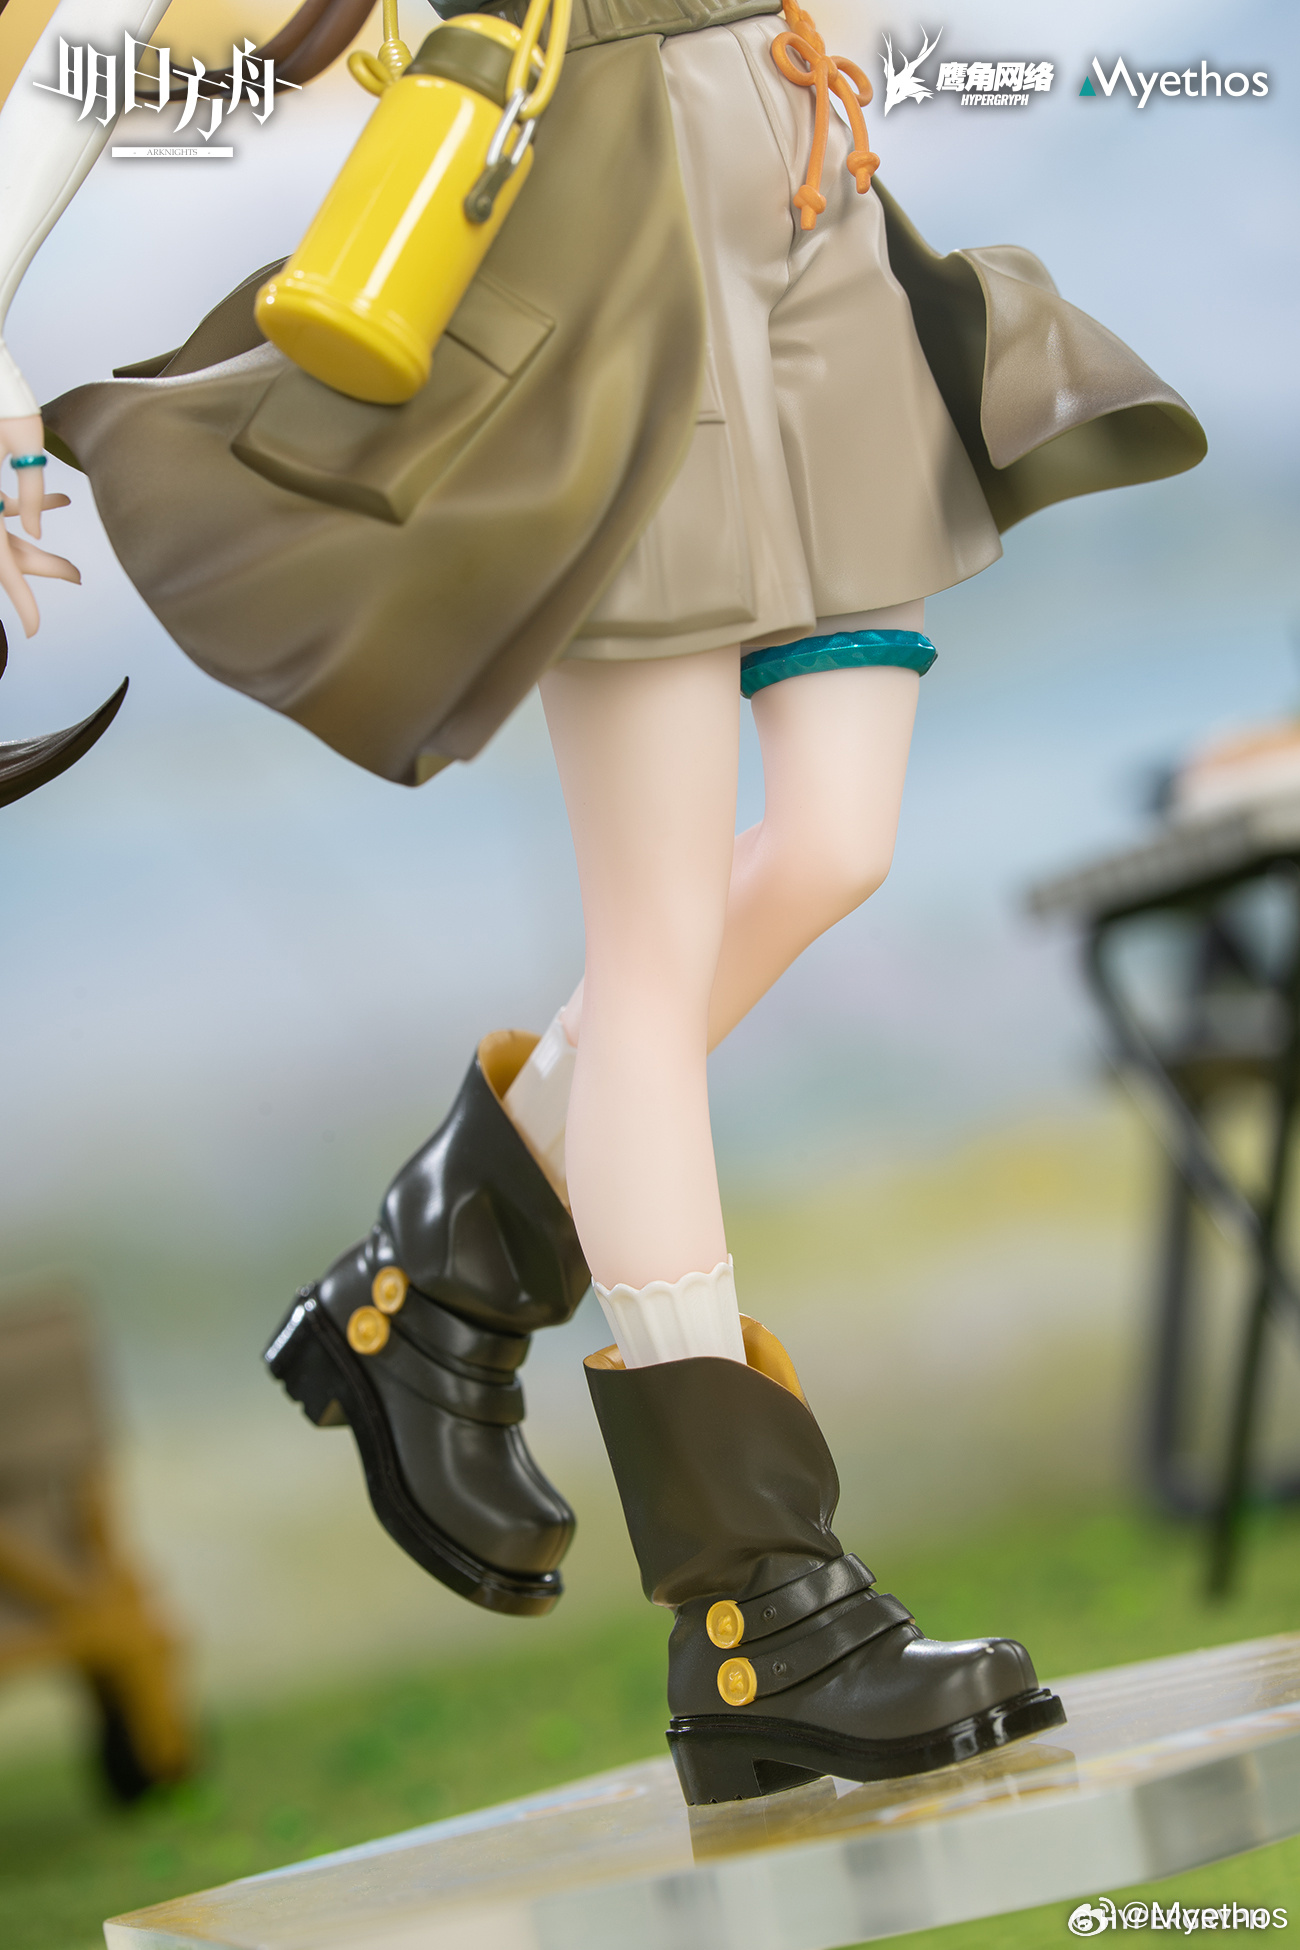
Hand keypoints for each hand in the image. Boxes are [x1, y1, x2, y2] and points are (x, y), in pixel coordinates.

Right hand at [0, 413, 79, 637]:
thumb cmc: (4, 395)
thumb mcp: (25, 442)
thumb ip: (32, 490)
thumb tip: (36, 533)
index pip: (0, 564)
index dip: (21, 600)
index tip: (36, 631)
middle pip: (3, 550)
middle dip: (39, 565)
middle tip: (78, 576)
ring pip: (2, 529)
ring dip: (33, 540)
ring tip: (70, 538)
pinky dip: (24, 504)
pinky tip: (61, 500)